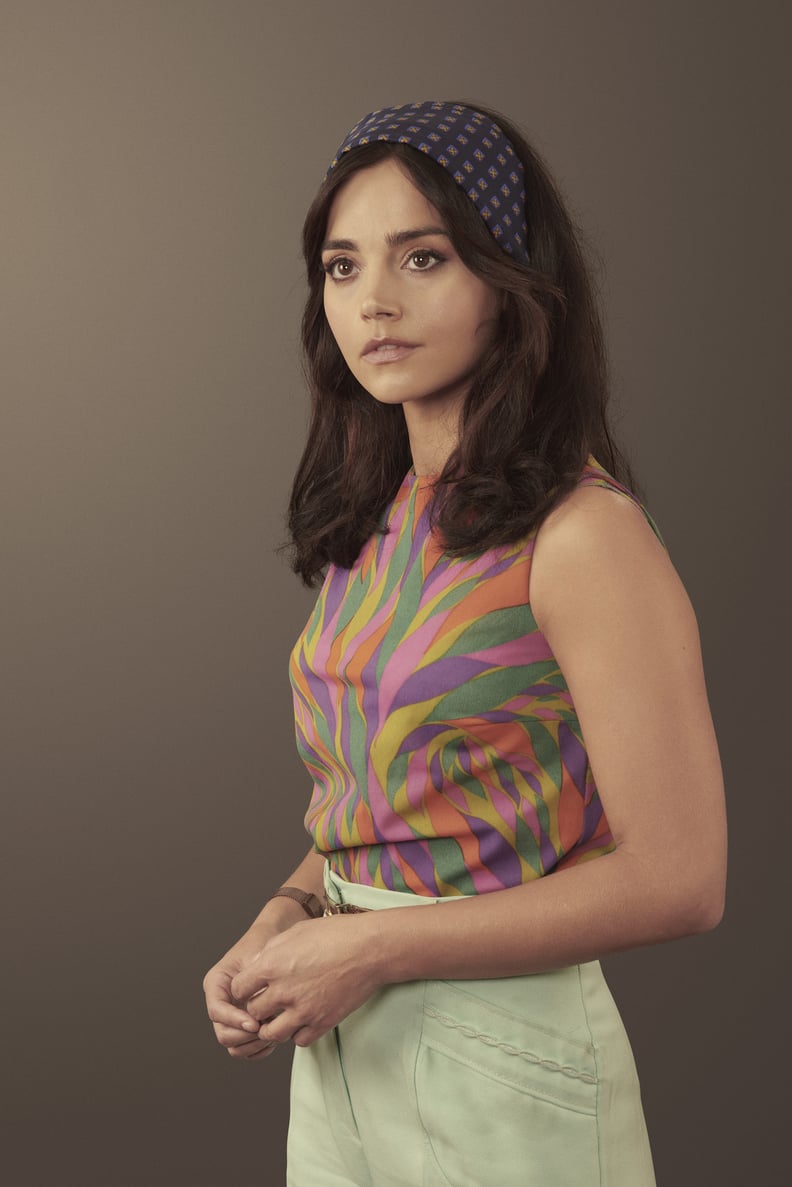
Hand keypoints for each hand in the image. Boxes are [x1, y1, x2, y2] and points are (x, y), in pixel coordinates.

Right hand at [203, 901, 306, 1061]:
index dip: (234, 1020)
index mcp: (216, 984)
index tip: (255, 1023)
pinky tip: (275, 1039)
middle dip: (246, 1036)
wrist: (275, 939)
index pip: (217, 1011)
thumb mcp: (257, 956)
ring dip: (253, 1045)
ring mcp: (233, 1017)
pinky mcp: (246, 1026)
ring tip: (273, 1033)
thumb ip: (255, 978)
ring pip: (234, 1046)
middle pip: (223, 1034)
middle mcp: (221, 1002)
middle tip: (267, 1030)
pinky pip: (246, 1049)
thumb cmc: (265, 944)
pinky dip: (259, 1049)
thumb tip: (257, 1002)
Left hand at [231, 913, 380, 1048]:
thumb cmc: (334, 934)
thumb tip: (256, 966)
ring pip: (271, 1033)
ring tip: (283, 1014)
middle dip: (258, 1007)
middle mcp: (283, 991)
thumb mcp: (295, 932)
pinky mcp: (322, 1023)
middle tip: (269, 1000)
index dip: (243, 988)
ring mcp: (303, 1010)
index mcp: (272, 966)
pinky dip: (297, 1033)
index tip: (253, 987)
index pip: (238, 989)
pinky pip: (298, 1040)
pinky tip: (304, 1019)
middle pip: (253, 1013)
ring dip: (274, 1025)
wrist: (369, 949)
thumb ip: (270, 952)